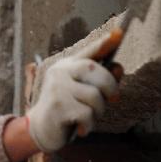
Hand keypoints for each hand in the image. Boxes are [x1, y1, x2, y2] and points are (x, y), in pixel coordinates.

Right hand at [25, 34, 120, 152]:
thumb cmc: (68, 109)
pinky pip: (86, 114)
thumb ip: (102, 81)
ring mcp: (57, 88)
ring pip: (94, 96)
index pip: (89, 51)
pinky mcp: (57, 106)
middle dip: (110, 87)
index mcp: (68, 65)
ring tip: (89, 118)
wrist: (41, 129)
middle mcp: (60, 72)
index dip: (104, 43)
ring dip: (98, 111)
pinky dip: (89, 124)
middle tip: (112, 100)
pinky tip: (81, 128)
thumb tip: (119, 67)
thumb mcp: (86, 93)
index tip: (119, 32)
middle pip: (95, 70)